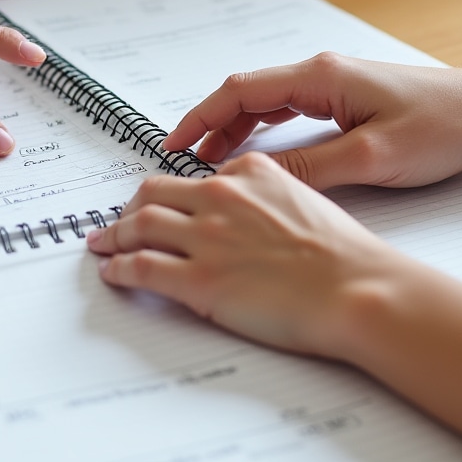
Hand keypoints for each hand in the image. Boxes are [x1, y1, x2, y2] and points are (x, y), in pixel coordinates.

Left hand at [87, 152, 461, 436]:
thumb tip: (243, 218)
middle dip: (130, 209)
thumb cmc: (344, 255)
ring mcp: (207, 237)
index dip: (169, 195)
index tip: (158, 206)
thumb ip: (266, 199)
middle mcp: (221, 196)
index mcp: (249, 172)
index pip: (192, 179)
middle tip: (119, 223)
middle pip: (153, 194)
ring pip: (139, 226)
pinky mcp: (198, 279)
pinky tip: (112, 273)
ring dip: (114, 236)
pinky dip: (119, 268)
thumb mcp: (304, 201)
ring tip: (102, 245)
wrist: (358, 288)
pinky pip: (141, 267)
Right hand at [162, 53, 461, 190]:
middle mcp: (319, 73)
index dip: (200, 118)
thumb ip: (311, 168)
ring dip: (233, 129)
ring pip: (264, 102)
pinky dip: (260, 130)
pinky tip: (254, 153)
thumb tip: (255, 180)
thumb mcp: (372, 156)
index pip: (240, 91)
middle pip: (245, 94)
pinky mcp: (344, 98)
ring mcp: (331, 83)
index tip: (173, 145)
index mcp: (319, 76)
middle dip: (209, 125)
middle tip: (182, 160)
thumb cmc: (441, 126)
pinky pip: (287, 110)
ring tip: (208, 162)